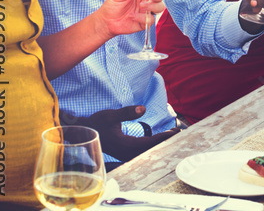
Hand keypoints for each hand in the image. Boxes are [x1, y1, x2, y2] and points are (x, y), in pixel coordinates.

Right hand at [60, 106, 178, 161]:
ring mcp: (125, 153)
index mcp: (124, 145)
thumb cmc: (97, 122)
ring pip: (147, 151)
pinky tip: (160, 139)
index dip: (163, 138)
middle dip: (165, 142)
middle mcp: (126, 152)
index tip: (176, 132)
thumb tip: (143, 109)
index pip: (148, 143)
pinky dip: (153, 145)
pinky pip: (142, 150)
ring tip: (173, 135)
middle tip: (180, 133)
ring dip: (160, 144)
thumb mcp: (111, 114)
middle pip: (150, 150)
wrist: (84, 131)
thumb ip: (127, 112)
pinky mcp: (125, 151)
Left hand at [94, 0, 174, 39]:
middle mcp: (147, 0)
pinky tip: (133, 17)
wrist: (107, 22)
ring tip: (141, 6)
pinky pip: (151, 19)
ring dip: (153, 6)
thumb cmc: (112, 6)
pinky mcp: (145, 21)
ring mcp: (147, 10)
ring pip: (160, 7)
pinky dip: (143, 18)